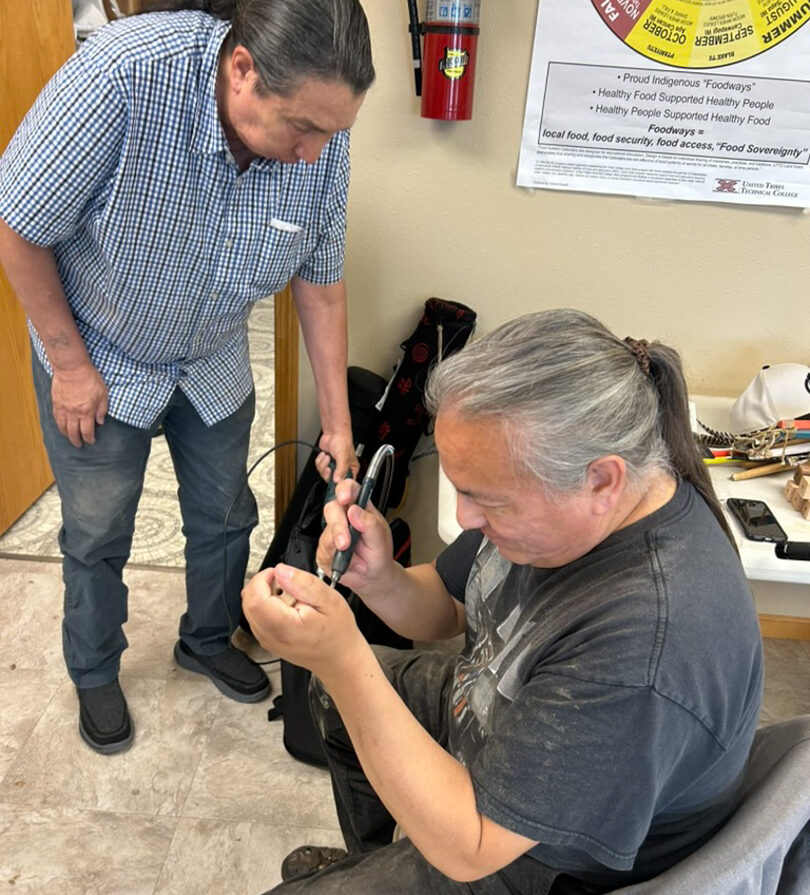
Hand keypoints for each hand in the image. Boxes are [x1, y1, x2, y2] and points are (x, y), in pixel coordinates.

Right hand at [51, 363, 107, 446]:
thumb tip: (100, 422)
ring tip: (70, 438)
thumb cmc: (90, 378)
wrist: (72, 368)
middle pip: (73, 432)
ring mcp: (63, 408)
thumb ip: (102, 409)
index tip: (91, 442)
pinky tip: (61, 427)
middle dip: (77, 441)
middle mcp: (74, 413)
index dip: (89, 439)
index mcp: (87, 411)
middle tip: (79, 445)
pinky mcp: (56, 402)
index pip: (87, 431)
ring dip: (66, 435)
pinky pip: (56, 418)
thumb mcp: (103, 393)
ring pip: (62, 427)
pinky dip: (58, 425)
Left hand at [241, 564, 364, 678]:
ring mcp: (266, 640)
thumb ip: (304, 584)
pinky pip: (256, 616)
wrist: (339, 659)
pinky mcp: (267, 640)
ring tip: (291, 597)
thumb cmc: (338, 634)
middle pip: (248, 601)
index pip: (255, 598)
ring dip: (265, 594)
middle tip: (288, 584)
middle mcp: (271, 636)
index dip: (263, 579)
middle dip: (263, 584)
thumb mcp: (330, 601)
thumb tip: (281, 571)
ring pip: (249, 607)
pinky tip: (287, 606)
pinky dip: (267, 605)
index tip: (279, 574)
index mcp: (285, 627)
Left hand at [317, 430, 357, 481]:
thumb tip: (337, 480)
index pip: (346, 482)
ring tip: (327, 457)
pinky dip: (320, 460)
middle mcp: (342, 468)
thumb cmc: (342, 441)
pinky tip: (324, 455)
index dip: (339, 483)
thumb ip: (341, 469)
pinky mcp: (326, 462)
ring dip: (323, 464)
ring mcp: (333, 465)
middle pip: (332, 479)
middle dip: (328, 472)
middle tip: (329, 467)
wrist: (333, 432)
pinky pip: (319, 467)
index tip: (333, 480)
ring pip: (324, 473)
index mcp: (351, 468)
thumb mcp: (343, 457)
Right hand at [317, 479, 394, 596]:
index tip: (344, 498)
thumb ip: (370, 525)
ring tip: (352, 557)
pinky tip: (348, 563)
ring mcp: (332, 533)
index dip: (344, 489)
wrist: (373, 577)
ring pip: (325, 533)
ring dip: (337, 546)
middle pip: (331, 509)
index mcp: (360, 508)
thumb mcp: (381, 539)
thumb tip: (354, 511)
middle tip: (345, 542)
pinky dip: (336, 560)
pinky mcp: (324, 550)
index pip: (350, 489)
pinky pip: (323, 552)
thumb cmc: (378, 554)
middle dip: (338, 526)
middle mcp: (344, 517)